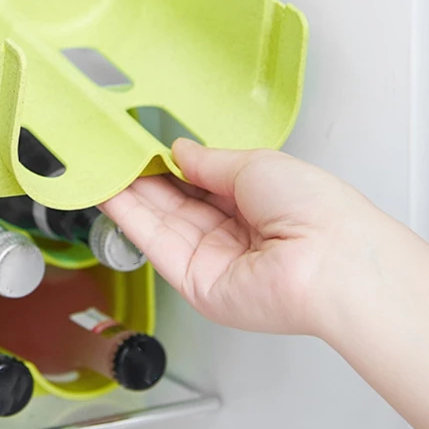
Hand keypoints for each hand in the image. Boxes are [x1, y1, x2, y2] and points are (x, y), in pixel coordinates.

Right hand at [100, 139, 389, 335]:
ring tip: (98, 165)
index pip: (200, 182)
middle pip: (176, 203)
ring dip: (127, 195)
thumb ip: (208, 161)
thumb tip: (177, 150)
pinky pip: (156, 245)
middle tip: (110, 152)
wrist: (330, 260)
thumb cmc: (312, 208)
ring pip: (160, 222)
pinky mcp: (194, 283)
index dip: (169, 165)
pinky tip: (108, 193)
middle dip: (142, 178)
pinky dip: (129, 218)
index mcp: (255, 203)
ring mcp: (212, 260)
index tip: (140, 145)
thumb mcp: (255, 165)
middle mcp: (233, 233)